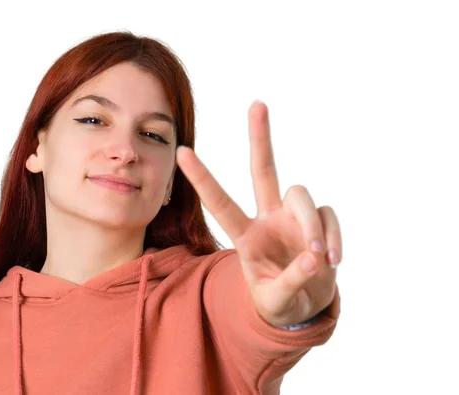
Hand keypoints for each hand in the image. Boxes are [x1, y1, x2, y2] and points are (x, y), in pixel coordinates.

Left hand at [176, 101, 340, 327]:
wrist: (304, 306)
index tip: (182, 151)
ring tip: (319, 259)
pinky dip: (334, 237)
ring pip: (301, 195)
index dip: (202, 179)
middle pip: (264, 170)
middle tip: (257, 103)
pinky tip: (332, 262)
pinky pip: (328, 216)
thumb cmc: (279, 301)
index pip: (221, 203)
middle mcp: (268, 218)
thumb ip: (291, 282)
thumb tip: (314, 258)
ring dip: (312, 226)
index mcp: (246, 236)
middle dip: (260, 138)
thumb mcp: (275, 301)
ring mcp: (294, 217)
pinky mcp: (320, 221)